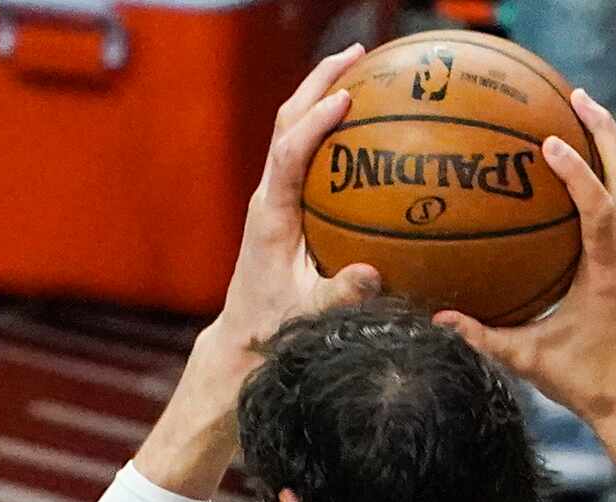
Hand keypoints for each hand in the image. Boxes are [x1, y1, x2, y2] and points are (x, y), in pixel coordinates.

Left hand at [205, 46, 382, 360]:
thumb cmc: (274, 326)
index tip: (345, 99)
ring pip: (292, 127)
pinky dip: (327, 124)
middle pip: (286, 120)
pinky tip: (361, 117)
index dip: (314, 123)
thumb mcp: (309, 316)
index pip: (288, 153)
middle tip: (359, 54)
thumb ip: (339, 296)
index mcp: (271, 214)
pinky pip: (303, 150)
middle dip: (319, 82)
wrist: (243, 334)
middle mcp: (267, 194)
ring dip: (321, 92)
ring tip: (361, 66)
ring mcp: (272, 194)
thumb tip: (371, 275)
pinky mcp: (281, 201)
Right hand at [433, 90, 615, 436]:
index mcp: (606, 273)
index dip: (578, 173)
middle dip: (605, 133)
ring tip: (579, 115)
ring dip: (608, 148)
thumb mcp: (528, 361)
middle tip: (576, 98)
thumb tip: (440, 318)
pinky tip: (572, 173)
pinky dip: (601, 180)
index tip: (550, 143)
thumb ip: (484, 337)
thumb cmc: (585, 383)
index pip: (599, 208)